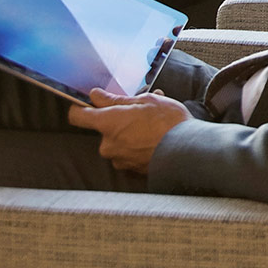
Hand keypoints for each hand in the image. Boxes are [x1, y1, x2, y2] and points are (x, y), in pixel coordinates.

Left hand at [68, 88, 190, 174]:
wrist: (189, 152)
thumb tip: (96, 95)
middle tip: (138, 112)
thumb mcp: (144, 101)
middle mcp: (109, 145)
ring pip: (118, 141)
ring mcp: (120, 160)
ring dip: (129, 133)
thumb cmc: (168, 123)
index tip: (88, 104)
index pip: (77, 117)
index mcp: (108, 124)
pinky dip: (137, 146)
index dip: (80, 108)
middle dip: (118, 121)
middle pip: (103, 130)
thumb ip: (115, 100)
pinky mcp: (131, 171)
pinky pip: (128, 153)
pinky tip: (154, 138)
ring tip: (151, 125)